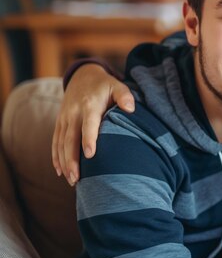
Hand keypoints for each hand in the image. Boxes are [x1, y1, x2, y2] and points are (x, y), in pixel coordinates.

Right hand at [51, 64, 134, 185]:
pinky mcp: (60, 123)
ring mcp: (64, 119)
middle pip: (70, 139)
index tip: (91, 155)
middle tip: (76, 178)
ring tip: (71, 180)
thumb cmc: (105, 85)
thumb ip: (124, 96)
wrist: (82, 76)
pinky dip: (56, 156)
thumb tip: (131, 109)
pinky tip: (60, 171)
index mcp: (89, 105)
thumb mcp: (117, 85)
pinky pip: (55, 141)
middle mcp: (73, 114)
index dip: (88, 139)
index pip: (88, 124)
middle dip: (72, 159)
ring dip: (64, 162)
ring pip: (61, 143)